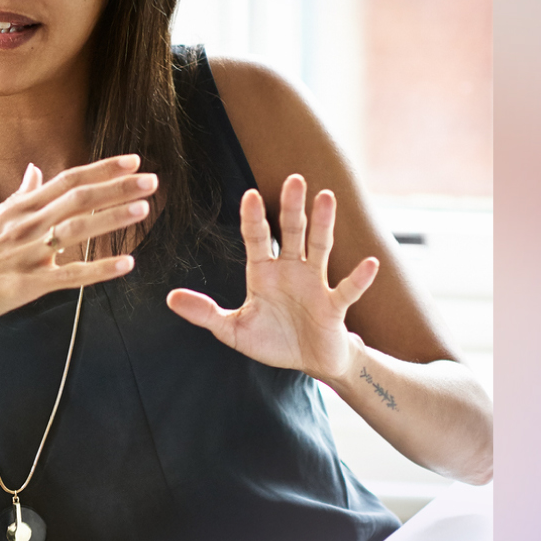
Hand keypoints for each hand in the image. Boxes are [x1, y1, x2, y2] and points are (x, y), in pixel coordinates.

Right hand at [0, 154, 155, 337]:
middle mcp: (25, 226)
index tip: (132, 161)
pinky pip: (68, 277)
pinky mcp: (25, 286)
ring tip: (143, 210)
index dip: (102, 170)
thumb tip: (35, 170)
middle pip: (78, 199)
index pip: (67, 180)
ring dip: (111, 220)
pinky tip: (125, 265)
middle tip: (151, 180)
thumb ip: (19, 196)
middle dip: (117, 188)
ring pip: (77, 231)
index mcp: (18, 208)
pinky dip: (98, 270)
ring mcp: (26, 255)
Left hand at [165, 174, 377, 381]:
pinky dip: (359, 277)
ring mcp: (315, 284)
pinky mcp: (334, 306)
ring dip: (323, 224)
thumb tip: (170, 299)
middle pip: (291, 232)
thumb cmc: (273, 340)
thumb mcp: (233, 330)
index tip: (251, 194)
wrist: (309, 362)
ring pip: (320, 248)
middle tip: (293, 178)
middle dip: (292, 207)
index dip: (254, 218)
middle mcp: (291, 270)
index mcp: (263, 272)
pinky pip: (347, 289)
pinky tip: (370, 263)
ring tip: (326, 197)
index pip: (257, 238)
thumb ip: (205, 313)